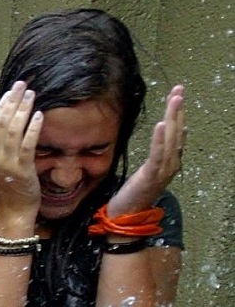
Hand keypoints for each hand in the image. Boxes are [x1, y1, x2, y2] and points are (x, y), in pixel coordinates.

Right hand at [0, 82, 41, 223]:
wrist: (11, 212)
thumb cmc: (5, 190)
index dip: (0, 106)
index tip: (9, 91)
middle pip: (0, 123)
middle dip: (11, 101)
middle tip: (21, 85)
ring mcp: (6, 163)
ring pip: (13, 130)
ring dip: (22, 110)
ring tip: (31, 95)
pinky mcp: (22, 169)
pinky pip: (27, 144)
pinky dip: (32, 128)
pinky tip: (39, 115)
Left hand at [109, 85, 185, 215]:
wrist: (126, 217)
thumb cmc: (133, 194)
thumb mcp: (146, 171)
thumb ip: (155, 156)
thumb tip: (160, 138)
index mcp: (169, 162)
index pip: (176, 133)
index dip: (177, 114)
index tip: (177, 95)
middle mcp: (171, 164)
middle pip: (177, 131)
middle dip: (178, 109)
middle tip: (179, 89)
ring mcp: (163, 170)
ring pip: (171, 139)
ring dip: (173, 117)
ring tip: (175, 99)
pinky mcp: (151, 176)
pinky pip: (157, 154)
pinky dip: (160, 139)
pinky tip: (162, 124)